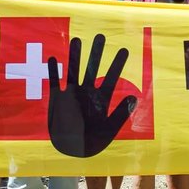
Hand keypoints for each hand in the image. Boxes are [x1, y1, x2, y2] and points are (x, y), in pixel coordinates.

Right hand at [47, 34, 136, 157]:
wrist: (72, 152)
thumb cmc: (92, 142)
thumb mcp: (108, 129)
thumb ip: (120, 114)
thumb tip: (134, 98)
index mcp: (101, 99)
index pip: (110, 78)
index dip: (117, 64)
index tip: (124, 49)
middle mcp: (87, 93)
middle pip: (92, 69)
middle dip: (96, 53)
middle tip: (100, 36)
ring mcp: (72, 95)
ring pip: (73, 71)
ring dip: (75, 57)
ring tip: (77, 40)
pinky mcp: (58, 100)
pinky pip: (55, 83)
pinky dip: (54, 72)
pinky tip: (53, 58)